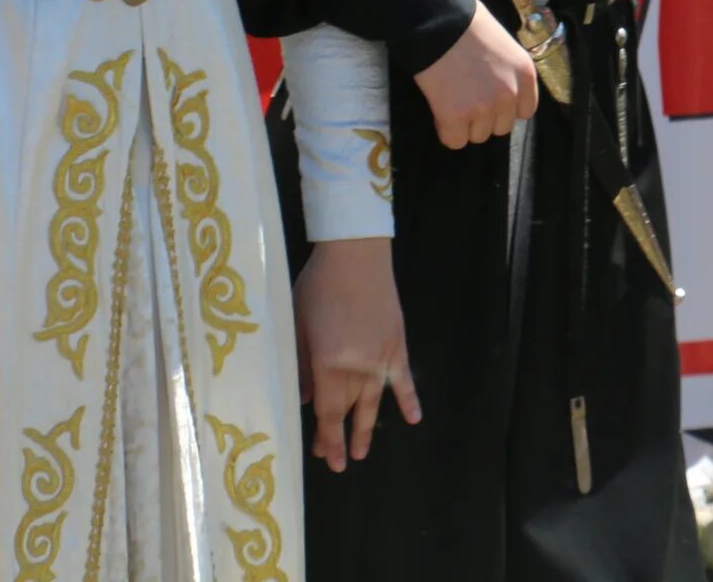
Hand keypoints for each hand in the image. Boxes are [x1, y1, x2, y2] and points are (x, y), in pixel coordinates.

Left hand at [294, 237, 421, 471]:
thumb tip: (306, 400)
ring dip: (368, 427)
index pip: (328, 411)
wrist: (355, 253)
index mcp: (330, 362)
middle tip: (337, 461)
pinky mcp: (397, 342)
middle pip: (349, 409)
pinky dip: (409, 398)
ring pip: (374, 400)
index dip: (328, 437)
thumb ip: (302, 366)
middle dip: (342, 436)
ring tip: (363, 451)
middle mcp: (359, 365)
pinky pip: (403, 377)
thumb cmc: (318, 285)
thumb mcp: (299, 326)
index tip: (328, 459)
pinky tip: (413, 418)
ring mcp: (382, 355)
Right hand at [414, 7, 538, 147]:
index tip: (491, 99)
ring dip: (465, 124)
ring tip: (453, 99)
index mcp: (525, 74)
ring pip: (478, 136)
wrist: (437, 22)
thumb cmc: (468, 25)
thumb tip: (500, 90)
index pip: (525, 111)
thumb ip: (508, 71)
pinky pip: (454, 141)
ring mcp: (484, 107)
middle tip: (467, 96)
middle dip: (485, 117)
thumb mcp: (504, 44)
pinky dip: (446, 130)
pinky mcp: (456, 116)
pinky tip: (440, 110)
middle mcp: (509, 94)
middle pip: (501, 127)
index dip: (506, 108)